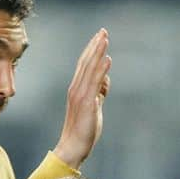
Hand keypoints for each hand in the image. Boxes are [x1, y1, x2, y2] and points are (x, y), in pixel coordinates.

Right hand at [53, 29, 110, 168]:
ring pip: (89, 69)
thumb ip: (99, 93)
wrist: (72, 147)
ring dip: (98, 52)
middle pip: (86, 62)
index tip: (99, 37)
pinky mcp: (86, 103)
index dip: (92, 50)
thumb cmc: (83, 130)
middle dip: (95, 46)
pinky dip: (100, 70)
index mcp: (77, 89)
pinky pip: (94, 83)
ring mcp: (80, 96)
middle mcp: (76, 89)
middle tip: (103, 31)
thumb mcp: (93, 107)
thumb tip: (105, 81)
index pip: (84, 65)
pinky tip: (107, 59)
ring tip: (105, 39)